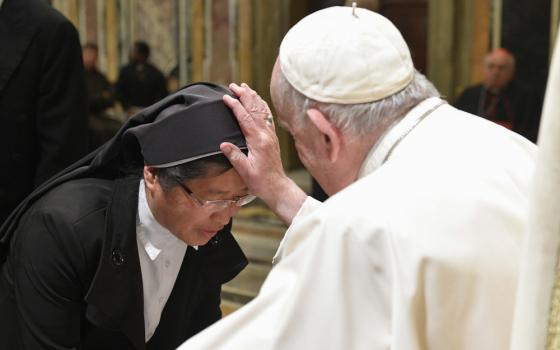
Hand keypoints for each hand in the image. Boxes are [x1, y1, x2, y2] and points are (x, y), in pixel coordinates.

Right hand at [221, 83, 306, 224]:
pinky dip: (262, 106)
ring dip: (253, 97)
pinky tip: (258, 100)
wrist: (277, 187)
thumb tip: (223, 144)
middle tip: (233, 85)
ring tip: (244, 87)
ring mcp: (270, 135)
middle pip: (254, 110)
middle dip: (244, 95)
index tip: (226, 97)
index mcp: (258, 141)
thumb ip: (235, 156)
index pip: (245, 118)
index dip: (235, 106)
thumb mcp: (245, 171)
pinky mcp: (272, 137)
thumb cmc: (260, 181)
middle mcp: (266, 135)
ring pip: (262, 111)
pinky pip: (267, 117)